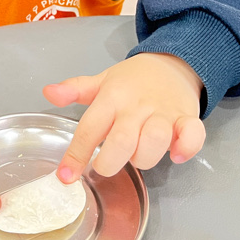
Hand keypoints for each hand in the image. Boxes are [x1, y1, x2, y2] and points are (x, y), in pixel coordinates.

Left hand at [43, 53, 205, 182]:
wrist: (172, 62)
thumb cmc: (133, 79)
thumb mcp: (102, 80)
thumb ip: (75, 89)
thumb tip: (48, 93)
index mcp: (112, 97)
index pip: (89, 127)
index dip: (76, 155)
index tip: (65, 177)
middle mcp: (136, 106)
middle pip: (122, 140)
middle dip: (109, 163)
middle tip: (105, 166)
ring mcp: (164, 112)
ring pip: (154, 141)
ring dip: (144, 157)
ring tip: (138, 155)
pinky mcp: (187, 118)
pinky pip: (192, 135)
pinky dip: (186, 148)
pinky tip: (176, 154)